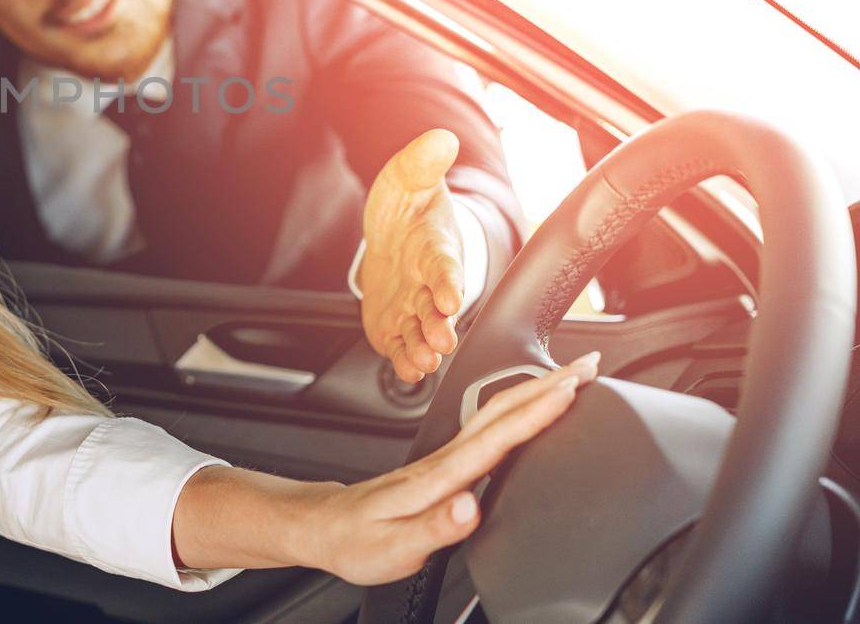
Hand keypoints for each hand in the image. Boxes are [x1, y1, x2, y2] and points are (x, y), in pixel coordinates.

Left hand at [299, 353, 599, 584]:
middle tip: (589, 364)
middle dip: (547, 385)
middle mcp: (443, 460)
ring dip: (536, 392)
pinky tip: (531, 411)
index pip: (495, 438)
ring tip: (571, 377)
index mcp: (437, 478)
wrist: (323, 526)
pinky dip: (518, 411)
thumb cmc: (355, 539)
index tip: (570, 390)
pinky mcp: (443, 466)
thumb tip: (470, 507)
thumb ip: (434, 527)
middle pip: (502, 412)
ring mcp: (443, 459)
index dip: (536, 413)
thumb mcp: (393, 546)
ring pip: (496, 414)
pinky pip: (488, 429)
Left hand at [360, 128, 469, 383]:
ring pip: (421, 331)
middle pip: (437, 306)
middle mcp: (429, 281)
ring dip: (423, 347)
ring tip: (424, 360)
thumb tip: (442, 138)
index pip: (445, 263)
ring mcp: (412, 306)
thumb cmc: (407, 208)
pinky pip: (400, 344)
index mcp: (436, 246)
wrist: (391, 235)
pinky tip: (406, 369)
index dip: (448, 279)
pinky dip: (403, 358)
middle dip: (439, 323)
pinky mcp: (395, 324)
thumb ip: (422, 162)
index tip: (451, 294)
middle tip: (441, 339)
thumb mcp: (407, 178)